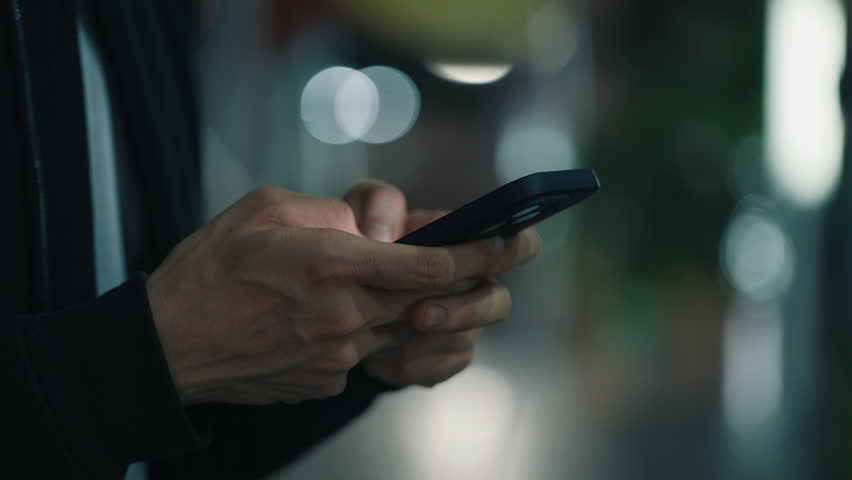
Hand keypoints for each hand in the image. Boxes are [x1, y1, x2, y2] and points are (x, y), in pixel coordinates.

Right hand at [147, 187, 529, 404]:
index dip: (481, 255)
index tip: (514, 243)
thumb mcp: (265, 210)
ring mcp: (338, 356)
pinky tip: (340, 316)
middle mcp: (344, 315)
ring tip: (416, 287)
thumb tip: (369, 230)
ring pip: (404, 329)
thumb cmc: (208, 269)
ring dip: (420, 308)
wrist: (166, 345)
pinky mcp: (326, 381)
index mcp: (332, 264)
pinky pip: (366, 352)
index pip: (431, 266)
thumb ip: (329, 213)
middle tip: (505, 265)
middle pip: (433, 302)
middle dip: (475, 283)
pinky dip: (369, 331)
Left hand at [344, 180, 540, 386]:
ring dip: (425, 341)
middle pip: (497, 303)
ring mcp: (462, 326)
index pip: (516, 244)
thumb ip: (375, 203)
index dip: (516, 247)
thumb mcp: (361, 211)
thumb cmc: (362, 243)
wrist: (343, 297)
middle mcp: (474, 287)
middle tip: (421, 314)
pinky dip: (406, 363)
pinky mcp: (441, 359)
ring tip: (383, 337)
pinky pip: (436, 368)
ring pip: (462, 340)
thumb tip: (383, 232)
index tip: (495, 248)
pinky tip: (379, 354)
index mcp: (467, 245)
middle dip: (465, 312)